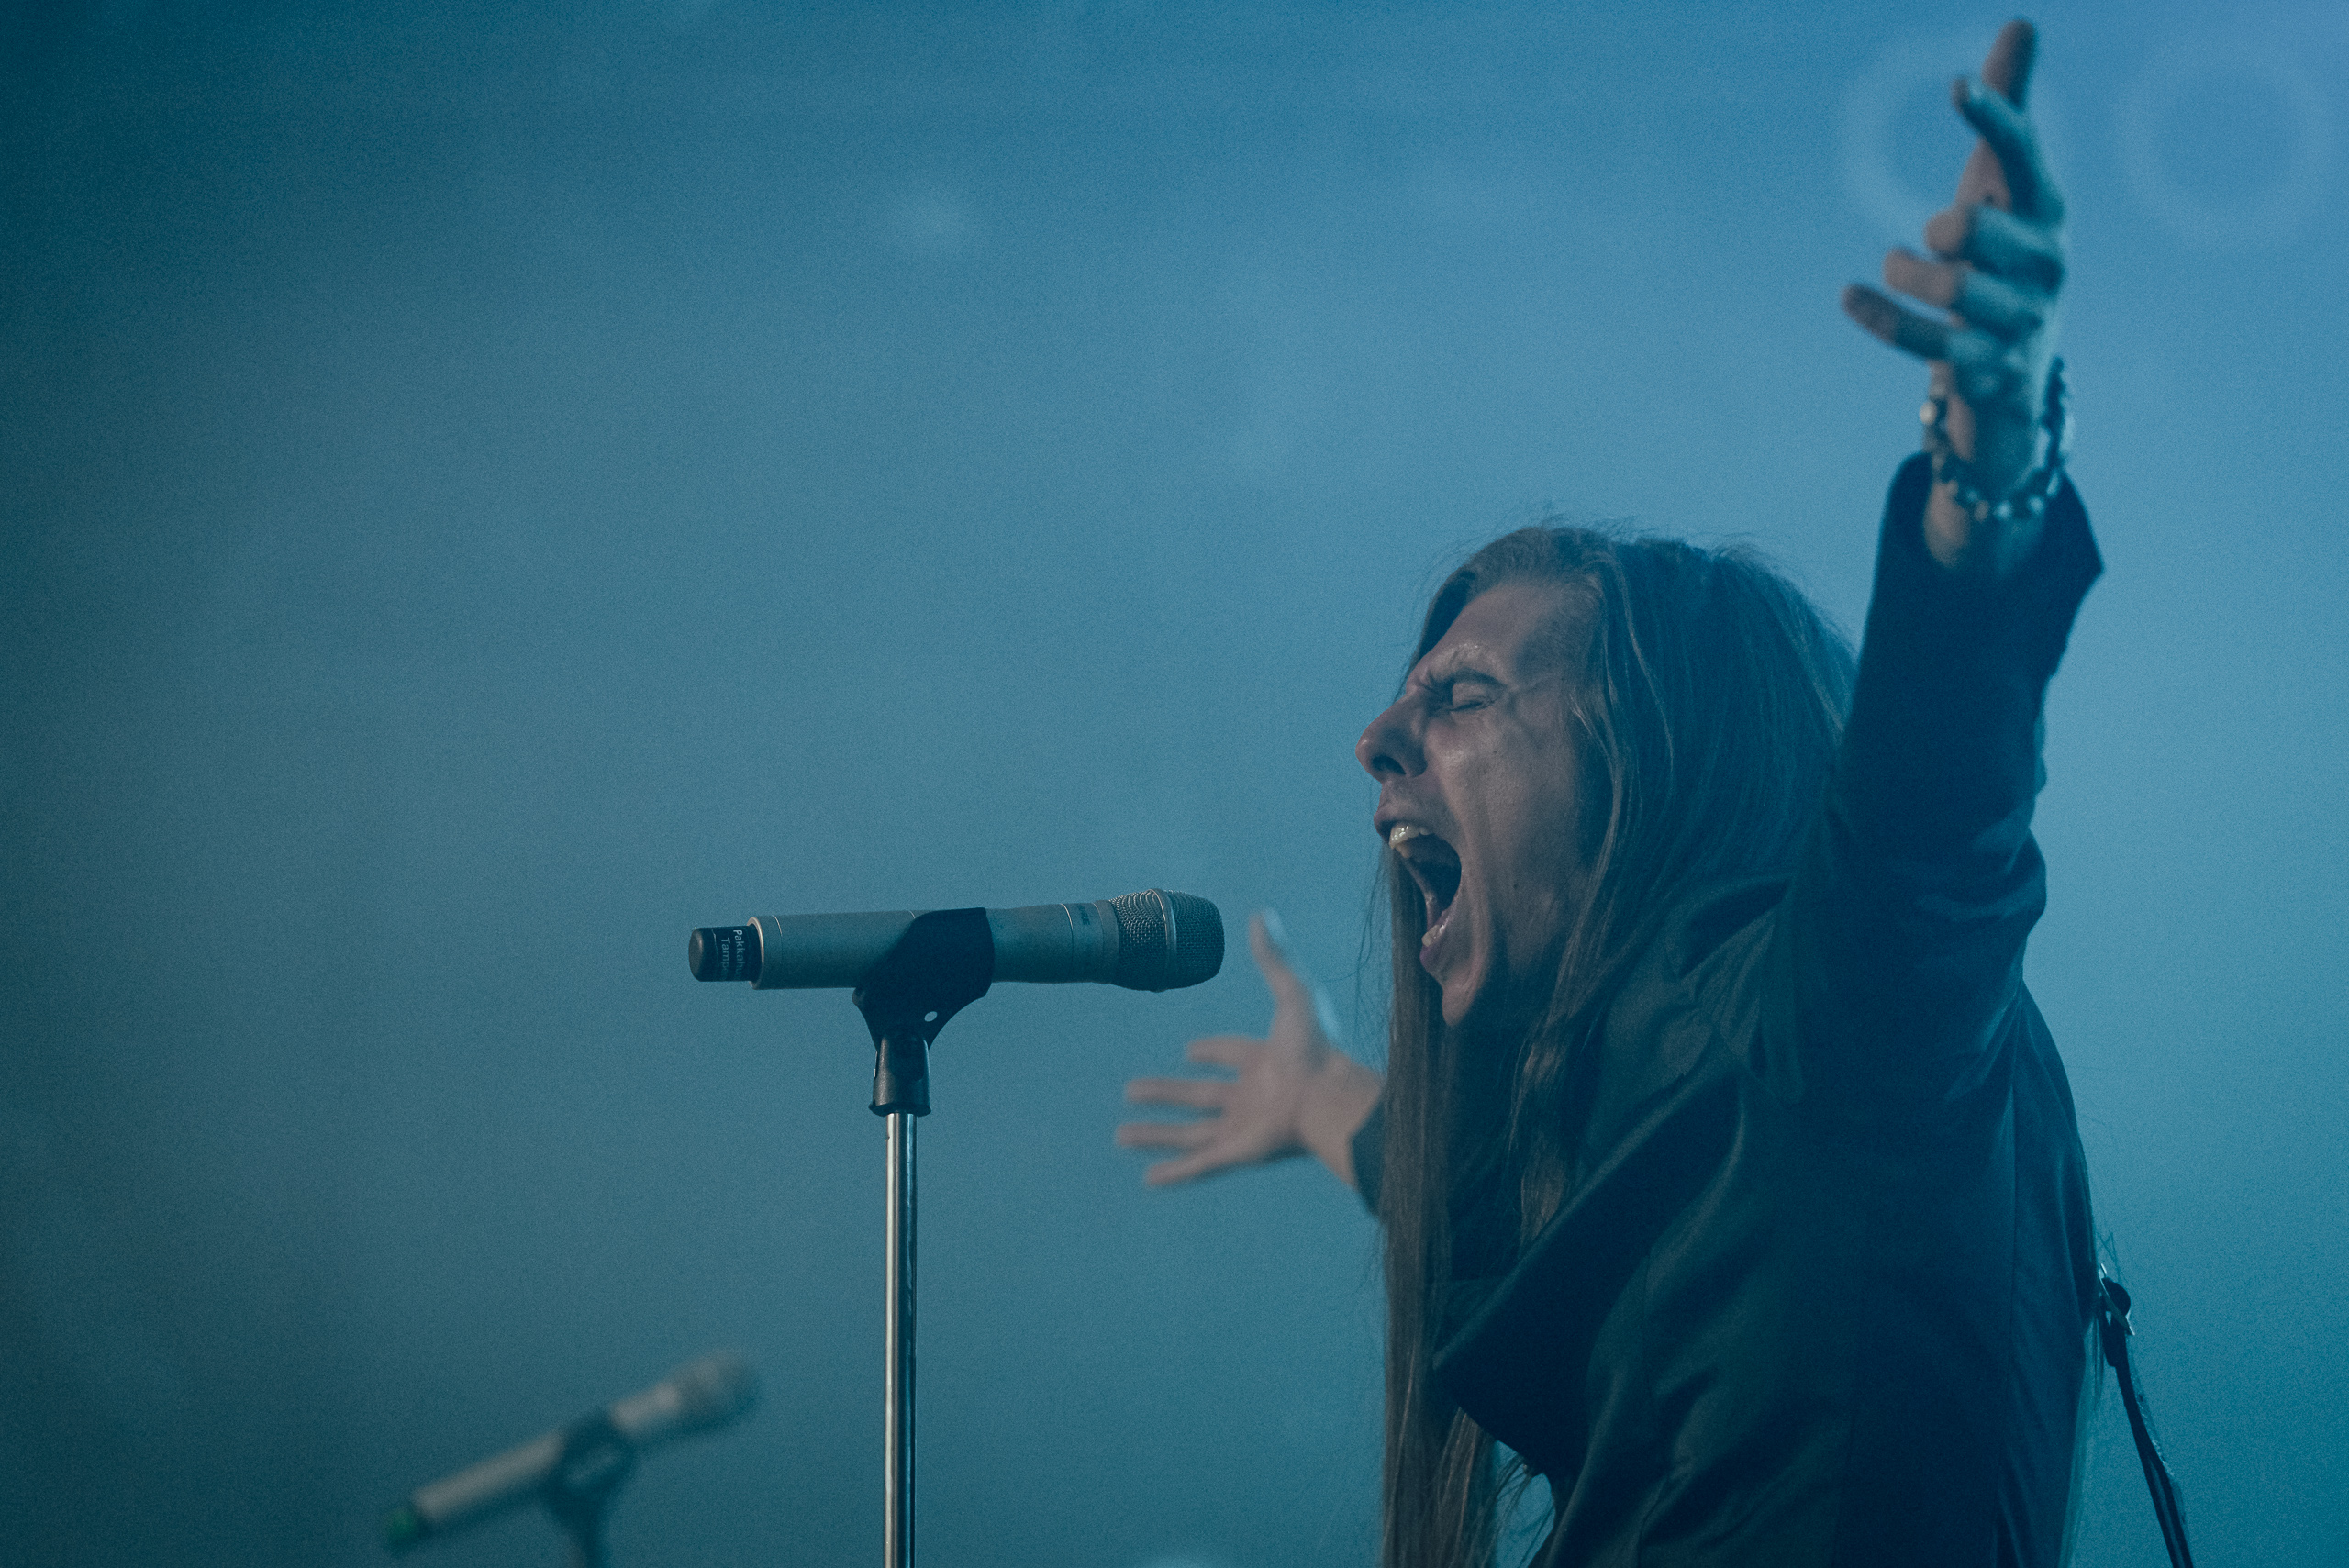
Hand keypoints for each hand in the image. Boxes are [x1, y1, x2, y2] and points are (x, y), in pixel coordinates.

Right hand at [1117, 911, 1383, 1188]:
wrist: (1330, 1095)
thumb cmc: (1318, 1047)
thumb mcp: (1293, 992)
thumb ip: (1274, 958)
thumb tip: (1261, 915)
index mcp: (1266, 1062)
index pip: (1232, 1055)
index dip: (1212, 1051)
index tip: (1190, 1050)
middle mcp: (1253, 1096)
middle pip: (1199, 1097)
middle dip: (1165, 1093)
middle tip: (1131, 1090)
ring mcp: (1244, 1127)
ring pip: (1189, 1134)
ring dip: (1155, 1135)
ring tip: (1121, 1136)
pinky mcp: (1239, 1153)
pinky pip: (1200, 1164)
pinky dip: (1175, 1173)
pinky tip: (1150, 1180)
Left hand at [1842, 20, 2065, 569]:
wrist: (2017, 372)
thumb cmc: (2003, 258)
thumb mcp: (2002, 189)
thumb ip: (2008, 114)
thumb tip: (2021, 23)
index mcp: (2049, 213)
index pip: (2025, 157)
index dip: (1993, 120)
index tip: (1953, 87)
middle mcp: (2046, 266)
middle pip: (1981, 231)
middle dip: (1945, 226)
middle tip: (1931, 233)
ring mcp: (2022, 322)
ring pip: (1954, 289)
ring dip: (1906, 275)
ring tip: (1895, 263)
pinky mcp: (1990, 371)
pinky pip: (1927, 344)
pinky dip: (1880, 318)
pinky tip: (1847, 295)